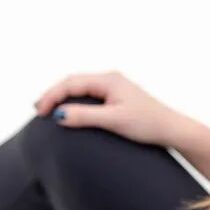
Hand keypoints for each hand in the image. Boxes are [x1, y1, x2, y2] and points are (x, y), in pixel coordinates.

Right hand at [33, 71, 187, 145]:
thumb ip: (85, 116)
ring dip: (63, 97)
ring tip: (47, 110)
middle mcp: (110, 79)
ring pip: (81, 88)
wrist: (172, 130)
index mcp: (108, 79)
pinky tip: (69, 112)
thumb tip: (58, 114)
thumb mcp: (114, 121)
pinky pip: (89, 96)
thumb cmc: (148, 124)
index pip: (71, 82)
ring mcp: (114, 88)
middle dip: (54, 94)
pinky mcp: (118, 98)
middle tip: (37, 110)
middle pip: (74, 82)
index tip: (40, 113)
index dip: (52, 96)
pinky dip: (75, 102)